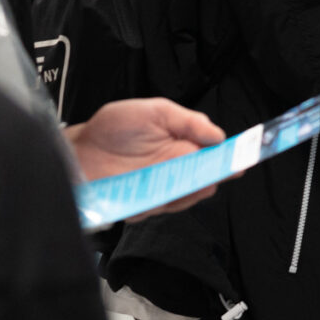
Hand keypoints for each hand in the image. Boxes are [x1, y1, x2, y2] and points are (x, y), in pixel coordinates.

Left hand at [66, 98, 225, 215]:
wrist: (77, 151)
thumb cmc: (113, 127)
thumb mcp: (154, 111)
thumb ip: (187, 120)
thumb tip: (218, 135)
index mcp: (184, 144)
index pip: (215, 154)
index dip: (231, 157)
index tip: (242, 159)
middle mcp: (176, 169)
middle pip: (204, 179)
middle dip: (211, 177)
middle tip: (212, 173)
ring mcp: (161, 189)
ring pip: (185, 197)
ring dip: (188, 193)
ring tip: (189, 185)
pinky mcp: (144, 205)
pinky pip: (160, 208)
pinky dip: (161, 203)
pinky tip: (156, 195)